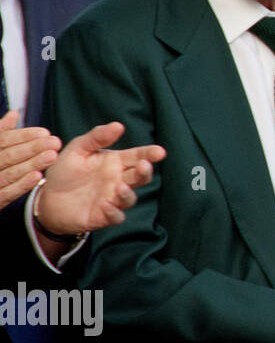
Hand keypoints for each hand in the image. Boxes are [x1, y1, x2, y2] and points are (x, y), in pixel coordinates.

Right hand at [0, 110, 60, 207]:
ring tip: (52, 156)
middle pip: (8, 155)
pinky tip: (38, 176)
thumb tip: (13, 114)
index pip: (3, 140)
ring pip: (9, 173)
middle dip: (32, 148)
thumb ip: (1, 133)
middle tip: (55, 142)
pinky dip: (22, 185)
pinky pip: (6, 194)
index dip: (23, 136)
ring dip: (31, 164)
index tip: (45, 132)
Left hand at [37, 122, 165, 235]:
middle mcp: (119, 180)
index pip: (138, 156)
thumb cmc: (65, 171)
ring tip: (120, 186)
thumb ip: (97, 137)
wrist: (47, 199)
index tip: (160, 152)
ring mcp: (112, 199)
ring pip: (130, 198)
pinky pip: (116, 216)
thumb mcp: (78, 149)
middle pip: (140, 177)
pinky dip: (114, 212)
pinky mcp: (103, 216)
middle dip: (145, 172)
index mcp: (116, 162)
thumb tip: (119, 125)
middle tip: (144, 165)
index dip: (150, 154)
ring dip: (128, 193)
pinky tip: (106, 205)